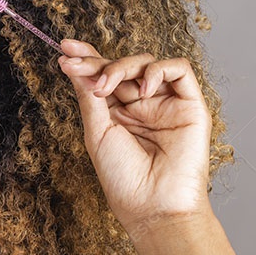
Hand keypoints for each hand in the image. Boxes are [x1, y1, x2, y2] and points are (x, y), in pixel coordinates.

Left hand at [56, 38, 213, 234]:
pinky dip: (158, 71)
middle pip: (121, 66)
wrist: (153, 206)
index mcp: (117, 113)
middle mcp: (141, 105)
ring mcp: (165, 103)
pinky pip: (179, 69)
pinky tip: (143, 88)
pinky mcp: (190, 105)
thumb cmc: (123, 178)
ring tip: (105, 86)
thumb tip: (75, 66)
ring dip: (121, 67)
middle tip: (73, 62)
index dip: (86, 59)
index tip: (64, 48)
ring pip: (146, 63)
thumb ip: (90, 96)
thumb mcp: (97, 132)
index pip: (103, 76)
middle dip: (96, 61)